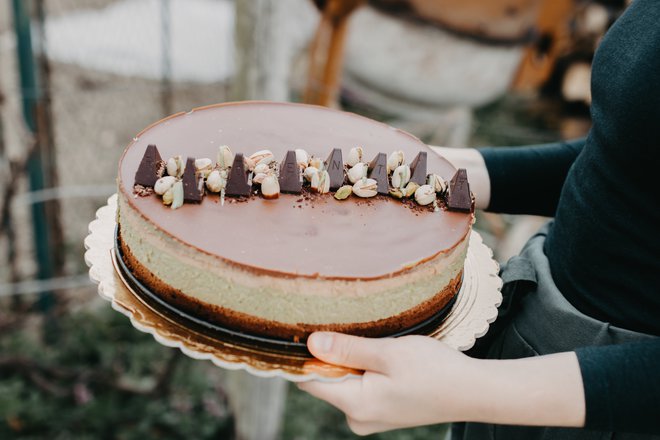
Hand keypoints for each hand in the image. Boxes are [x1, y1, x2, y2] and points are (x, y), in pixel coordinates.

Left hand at [298, 332, 474, 434]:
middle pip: (326, 380)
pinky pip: (360, 387)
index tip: (309, 329)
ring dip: (352, 360)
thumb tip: (311, 344)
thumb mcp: (388, 352)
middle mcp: (358, 418)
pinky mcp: (382, 412)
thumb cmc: (434, 370)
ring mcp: (370, 418)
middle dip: (334, 355)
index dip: (306, 355)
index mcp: (355, 405)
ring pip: (345, 381)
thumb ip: (347, 349)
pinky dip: (365, 369)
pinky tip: (384, 357)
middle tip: (352, 329)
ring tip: (375, 343)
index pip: (310, 381)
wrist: (472, 391)